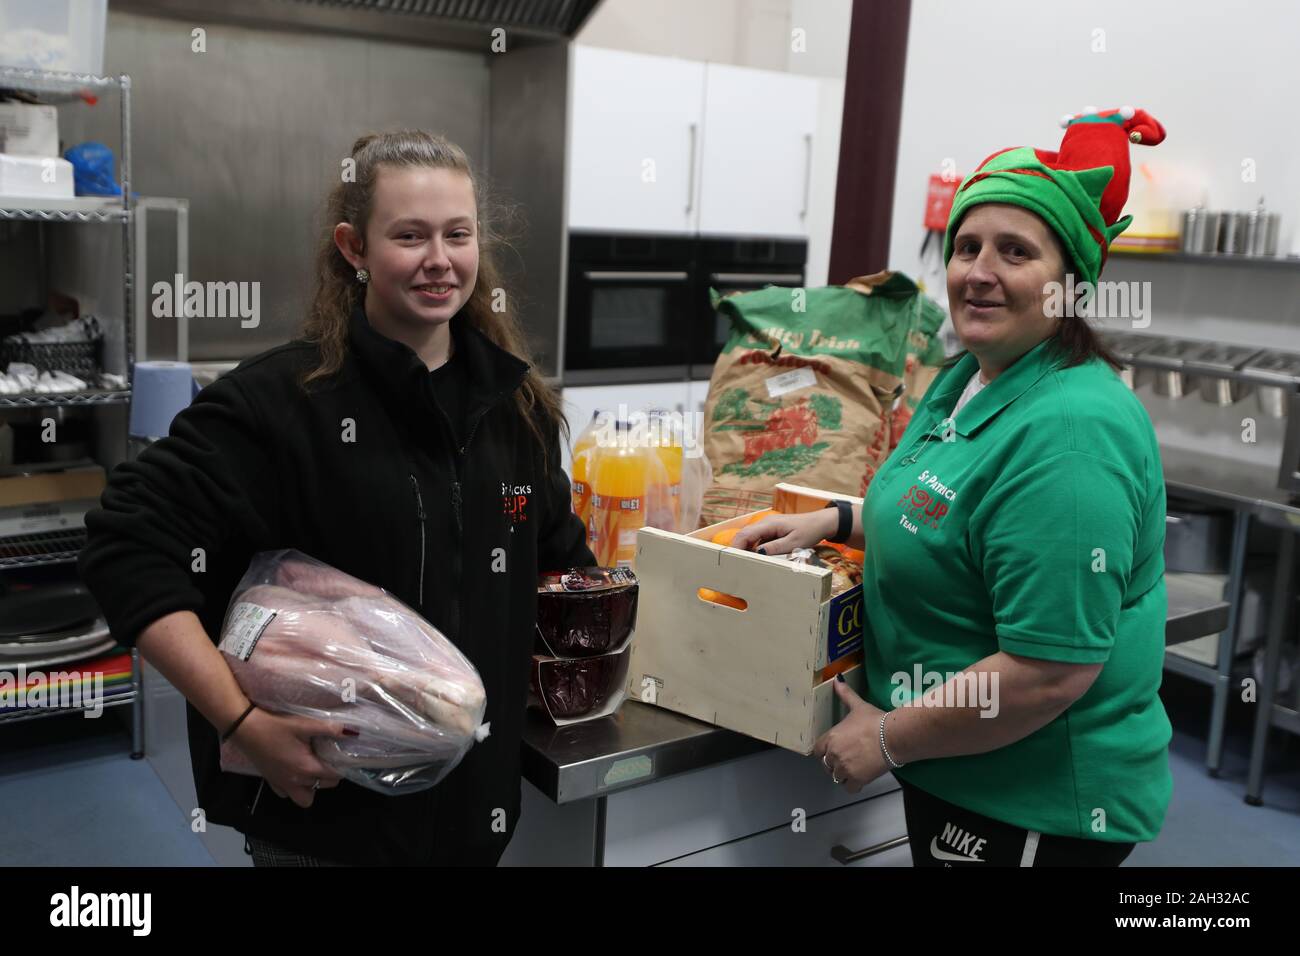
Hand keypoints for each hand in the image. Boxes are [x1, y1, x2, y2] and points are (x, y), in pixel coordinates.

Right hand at [230, 708, 348, 807]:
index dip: (343, 766)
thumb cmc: (276, 725)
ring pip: (304, 798)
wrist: (245, 728)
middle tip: (328, 758)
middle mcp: (295, 781)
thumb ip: (329, 728)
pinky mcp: (270, 781)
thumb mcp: (304, 724)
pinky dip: (292, 787)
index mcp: (306, 768)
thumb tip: (351, 732)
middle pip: (323, 787)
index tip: (344, 755)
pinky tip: (293, 771)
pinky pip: (286, 793)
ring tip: (312, 768)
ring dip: (311, 787)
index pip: (334, 776)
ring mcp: (281, 784)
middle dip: (330, 776)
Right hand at [730, 508, 836, 555]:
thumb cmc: (809, 531)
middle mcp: (764, 523)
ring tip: (746, 565)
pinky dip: (754, 549)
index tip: (732, 561)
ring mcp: (767, 527)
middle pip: (743, 536)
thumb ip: (774, 548)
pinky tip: (758, 559)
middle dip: (738, 550)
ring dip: (746, 550)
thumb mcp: (794, 543)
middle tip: (737, 566)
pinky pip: (757, 540)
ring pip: (749, 538)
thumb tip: (757, 553)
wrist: (820, 523)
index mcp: (768, 524)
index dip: (735, 547)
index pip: (744, 535)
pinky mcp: (770, 531)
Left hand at [813, 680, 888, 793]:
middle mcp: (834, 754)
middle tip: (847, 759)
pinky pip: (849, 788)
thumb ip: (845, 694)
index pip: (817, 751)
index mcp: (830, 738)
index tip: (833, 751)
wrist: (892, 736)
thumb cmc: (874, 721)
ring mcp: (844, 768)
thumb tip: (837, 680)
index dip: (825, 752)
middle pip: (826, 765)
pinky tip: (860, 778)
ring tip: (854, 768)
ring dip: (843, 774)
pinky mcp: (857, 779)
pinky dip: (853, 785)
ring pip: (837, 777)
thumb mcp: (858, 706)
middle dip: (834, 764)